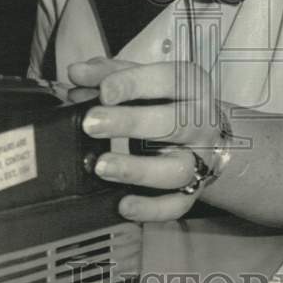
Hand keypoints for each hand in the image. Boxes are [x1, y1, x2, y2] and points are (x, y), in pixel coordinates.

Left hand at [68, 56, 221, 221]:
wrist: (205, 134)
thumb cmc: (167, 101)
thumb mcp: (143, 79)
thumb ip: (109, 73)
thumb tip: (77, 73)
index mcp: (191, 87)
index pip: (168, 80)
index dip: (133, 84)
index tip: (103, 91)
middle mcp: (200, 123)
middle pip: (172, 124)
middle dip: (130, 123)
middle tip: (91, 124)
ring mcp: (200, 159)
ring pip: (176, 168)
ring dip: (137, 169)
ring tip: (102, 167)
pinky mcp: (193, 190)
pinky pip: (176, 205)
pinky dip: (150, 209)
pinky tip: (123, 205)